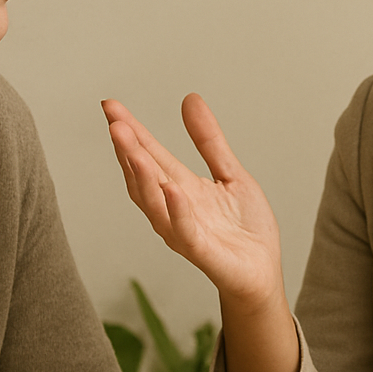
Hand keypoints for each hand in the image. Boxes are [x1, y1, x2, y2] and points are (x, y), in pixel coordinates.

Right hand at [102, 95, 283, 308]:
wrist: (262, 273)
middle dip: (128, 150)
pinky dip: (177, 210)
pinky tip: (172, 189)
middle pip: (144, 176)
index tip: (111, 105)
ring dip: (143, 177)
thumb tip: (190, 98)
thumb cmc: (244, 229)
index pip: (150, 154)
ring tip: (134, 150)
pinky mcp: (203, 252)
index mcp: (180, 188)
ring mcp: (184, 231)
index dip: (132, 131)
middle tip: (114, 122)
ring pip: (155, 204)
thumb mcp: (230, 174)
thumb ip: (209, 140)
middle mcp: (173, 209)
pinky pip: (185, 231)